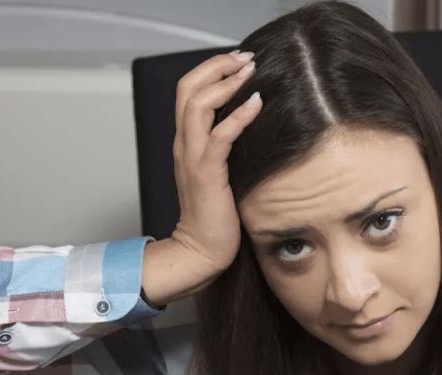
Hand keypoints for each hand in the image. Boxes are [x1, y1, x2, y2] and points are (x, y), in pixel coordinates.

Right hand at [143, 51, 262, 305]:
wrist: (201, 251)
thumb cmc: (216, 215)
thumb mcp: (221, 172)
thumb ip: (227, 147)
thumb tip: (254, 124)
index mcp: (186, 141)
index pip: (188, 91)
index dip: (211, 69)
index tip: (239, 61)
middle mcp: (184, 144)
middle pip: (187, 88)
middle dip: (216, 66)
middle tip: (244, 57)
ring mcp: (192, 158)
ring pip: (197, 104)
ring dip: (225, 82)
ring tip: (249, 70)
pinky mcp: (206, 174)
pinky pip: (219, 137)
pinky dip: (238, 116)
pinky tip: (257, 103)